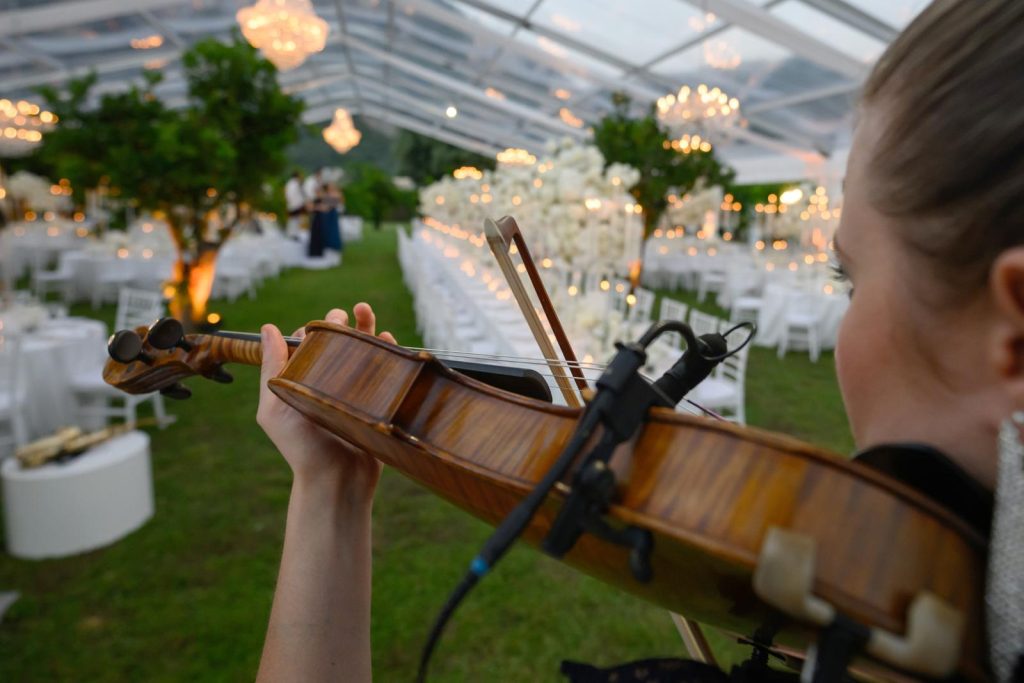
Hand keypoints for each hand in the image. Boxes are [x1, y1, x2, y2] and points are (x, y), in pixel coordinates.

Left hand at [257, 303, 396, 496]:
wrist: (337, 480)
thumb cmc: (301, 447)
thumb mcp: (275, 406)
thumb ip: (273, 368)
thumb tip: (267, 328)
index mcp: (300, 382)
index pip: (306, 346)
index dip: (314, 330)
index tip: (322, 322)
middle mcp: (326, 384)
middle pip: (335, 344)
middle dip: (340, 324)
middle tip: (343, 314)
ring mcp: (352, 391)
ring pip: (360, 352)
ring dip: (364, 328)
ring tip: (365, 310)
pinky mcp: (375, 400)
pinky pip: (383, 370)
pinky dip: (385, 350)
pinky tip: (387, 339)